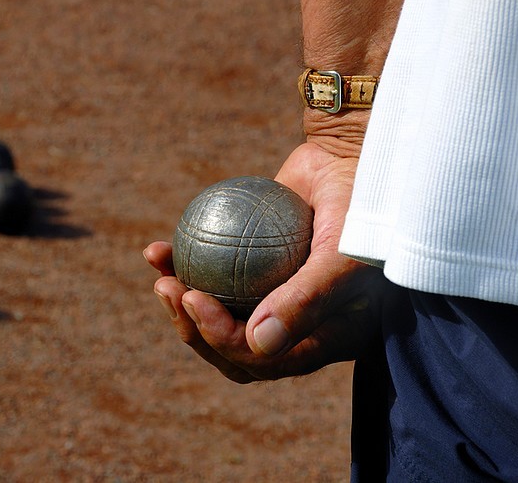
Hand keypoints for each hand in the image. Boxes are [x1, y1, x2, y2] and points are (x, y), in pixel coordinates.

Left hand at [145, 139, 404, 381]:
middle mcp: (294, 324)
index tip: (194, 299)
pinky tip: (157, 252)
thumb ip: (307, 302)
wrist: (353, 157)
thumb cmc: (360, 208)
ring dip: (181, 303)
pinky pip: (211, 272)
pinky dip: (183, 264)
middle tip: (169, 290)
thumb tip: (257, 344)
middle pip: (233, 346)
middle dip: (193, 328)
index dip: (222, 340)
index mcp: (321, 337)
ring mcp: (270, 296)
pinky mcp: (250, 265)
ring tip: (160, 276)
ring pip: (219, 314)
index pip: (264, 359)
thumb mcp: (343, 255)